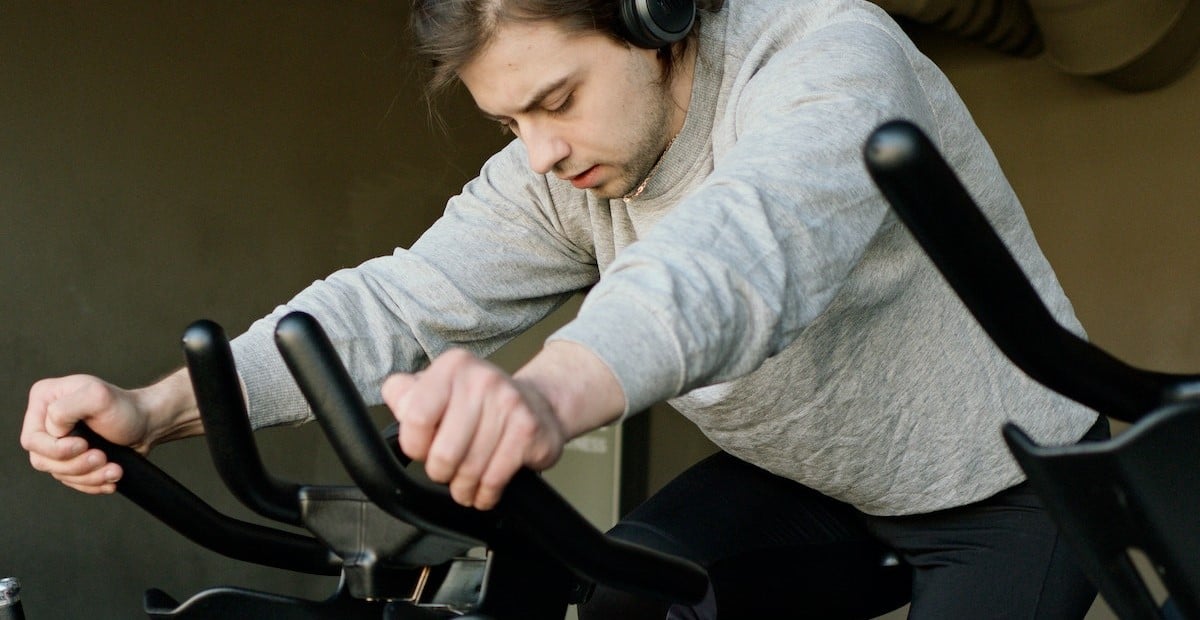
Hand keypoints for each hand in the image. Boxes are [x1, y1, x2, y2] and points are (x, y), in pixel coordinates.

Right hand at [20, 369, 200, 494]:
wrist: (147, 424)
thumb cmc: (125, 408)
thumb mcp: (98, 396)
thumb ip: (66, 408)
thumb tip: (52, 430)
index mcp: (44, 399)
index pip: (33, 439)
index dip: (57, 449)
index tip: (85, 445)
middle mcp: (45, 421)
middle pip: (42, 460)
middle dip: (75, 465)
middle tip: (102, 458)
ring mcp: (56, 442)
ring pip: (58, 473)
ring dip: (88, 476)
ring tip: (113, 470)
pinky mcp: (70, 459)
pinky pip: (71, 480)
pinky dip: (92, 483)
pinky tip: (109, 477)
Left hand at [382, 349, 567, 509]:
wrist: (541, 404)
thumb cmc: (481, 403)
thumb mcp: (441, 388)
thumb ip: (409, 395)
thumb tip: (396, 398)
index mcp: (453, 367)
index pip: (416, 418)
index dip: (415, 445)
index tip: (423, 450)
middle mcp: (481, 380)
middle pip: (443, 453)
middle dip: (441, 472)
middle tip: (447, 471)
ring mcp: (508, 404)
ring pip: (469, 470)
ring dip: (463, 488)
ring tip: (465, 485)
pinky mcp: (527, 431)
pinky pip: (494, 479)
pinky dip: (485, 495)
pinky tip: (484, 491)